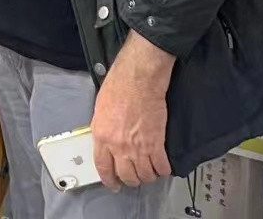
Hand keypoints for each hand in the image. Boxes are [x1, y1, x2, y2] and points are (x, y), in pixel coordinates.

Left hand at [90, 30, 173, 190]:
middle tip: (135, 176)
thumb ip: (103, 130)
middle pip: (127, 176)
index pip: (103, 168)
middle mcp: (118, 146)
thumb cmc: (119, 86)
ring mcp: (138, 147)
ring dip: (148, 176)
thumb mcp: (100, 110)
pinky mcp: (156, 143)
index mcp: (102, 137)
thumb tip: (106, 142)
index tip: (114, 184)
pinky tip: (163, 166)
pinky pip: (161, 166)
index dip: (110, 180)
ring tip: (149, 170)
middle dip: (131, 179)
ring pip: (145, 175)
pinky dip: (163, 169)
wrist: (138, 79)